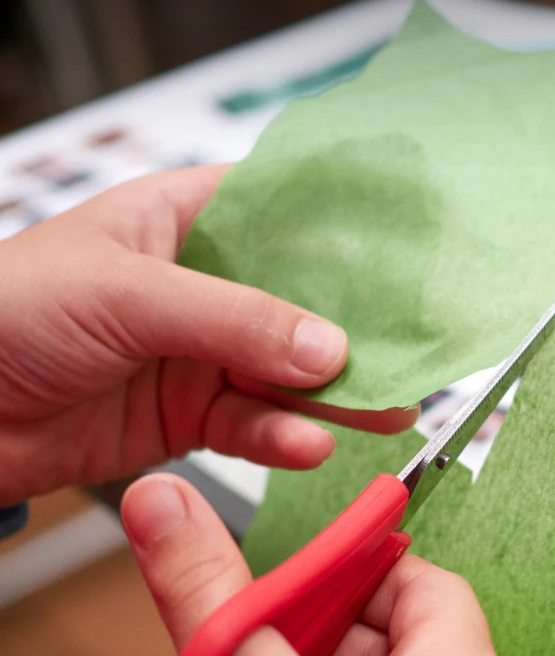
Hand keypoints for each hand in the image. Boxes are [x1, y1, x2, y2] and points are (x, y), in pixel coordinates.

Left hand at [0, 166, 415, 503]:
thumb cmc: (6, 312)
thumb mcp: (128, 293)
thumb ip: (233, 319)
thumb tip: (328, 347)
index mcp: (182, 219)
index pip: (282, 211)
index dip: (346, 230)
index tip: (410, 253)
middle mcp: (200, 285)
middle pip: (298, 301)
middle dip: (353, 328)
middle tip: (413, 351)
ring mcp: (197, 353)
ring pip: (284, 372)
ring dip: (333, 394)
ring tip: (385, 410)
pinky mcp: (188, 415)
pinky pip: (251, 426)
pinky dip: (282, 437)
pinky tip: (310, 443)